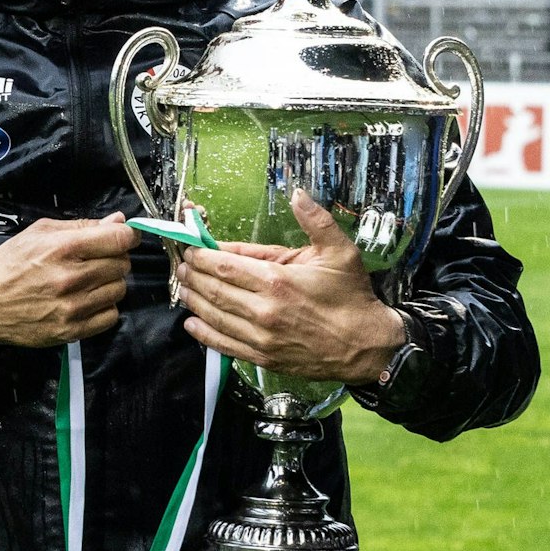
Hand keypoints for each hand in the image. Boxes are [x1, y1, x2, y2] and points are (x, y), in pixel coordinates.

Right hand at [0, 214, 137, 347]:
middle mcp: (70, 278)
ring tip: (90, 281)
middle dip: (115, 258)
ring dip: (109, 283)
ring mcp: (72, 307)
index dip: (128, 235)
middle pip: (121, 264)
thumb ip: (82, 226)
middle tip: (98, 259)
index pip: (118, 239)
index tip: (126, 237)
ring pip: (119, 290)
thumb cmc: (10, 264)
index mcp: (62, 248)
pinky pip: (111, 316)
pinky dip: (104, 307)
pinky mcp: (71, 330)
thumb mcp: (40, 232)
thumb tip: (118, 221)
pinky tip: (88, 300)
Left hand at [176, 191, 405, 383]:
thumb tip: (297, 194)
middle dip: (192, 276)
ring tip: (184, 288)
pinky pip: (224, 345)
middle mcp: (263, 310)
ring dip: (193, 300)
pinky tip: (193, 323)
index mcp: (277, 281)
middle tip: (183, 266)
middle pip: (213, 290)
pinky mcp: (263, 357)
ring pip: (214, 316)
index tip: (192, 249)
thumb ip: (315, 220)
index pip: (224, 265)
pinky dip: (204, 334)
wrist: (366, 346)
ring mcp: (261, 337)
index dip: (201, 256)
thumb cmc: (352, 298)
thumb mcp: (339, 251)